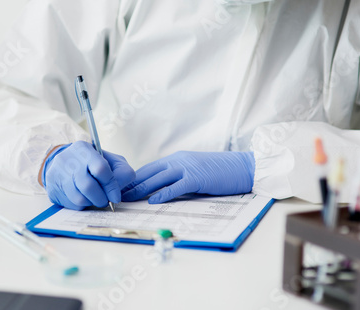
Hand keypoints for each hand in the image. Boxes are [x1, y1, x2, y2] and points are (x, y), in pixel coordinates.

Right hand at [43, 141, 135, 209]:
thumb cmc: (93, 163)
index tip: (116, 197)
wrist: (65, 163)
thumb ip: (121, 172)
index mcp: (84, 149)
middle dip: (101, 198)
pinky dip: (81, 205)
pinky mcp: (52, 190)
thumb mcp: (111, 161)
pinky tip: (83, 197)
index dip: (111, 186)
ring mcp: (57, 175)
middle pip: (88, 186)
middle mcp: (68, 160)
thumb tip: (117, 194)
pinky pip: (71, 205)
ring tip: (95, 199)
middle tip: (105, 201)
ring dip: (91, 203)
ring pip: (79, 198)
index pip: (101, 168)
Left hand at [121, 151, 254, 203]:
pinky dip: (163, 194)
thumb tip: (162, 190)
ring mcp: (187, 168)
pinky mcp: (197, 178)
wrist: (243, 167)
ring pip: (158, 178)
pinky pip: (176, 186)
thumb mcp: (194, 171)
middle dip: (131, 184)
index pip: (149, 168)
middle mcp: (178, 161)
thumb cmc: (220, 172)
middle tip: (116, 194)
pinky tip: (152, 201)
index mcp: (176, 159)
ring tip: (127, 198)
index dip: (133, 178)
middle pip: (149, 173)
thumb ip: (178, 178)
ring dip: (140, 189)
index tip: (120, 187)